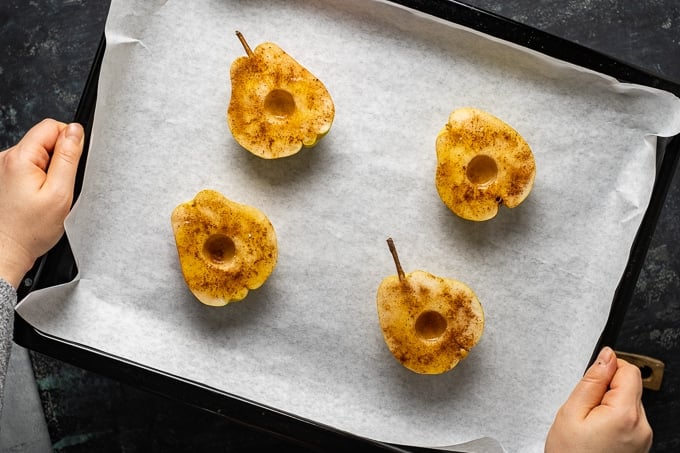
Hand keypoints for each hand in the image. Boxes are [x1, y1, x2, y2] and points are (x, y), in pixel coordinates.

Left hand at [0, 119, 83, 287]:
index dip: (69, 141)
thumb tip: (75, 130)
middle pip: (43, 139)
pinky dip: (38, 178)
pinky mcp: (3, 177)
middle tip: (59, 185)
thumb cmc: (30, 229)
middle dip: (58, 158)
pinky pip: (28, 166)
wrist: (6, 251)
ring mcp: (2, 167)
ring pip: (37, 154)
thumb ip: (68, 157)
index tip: (71, 164)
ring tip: (47, 194)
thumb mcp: (60, 193)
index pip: (51, 127)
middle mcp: (6, 158)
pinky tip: (37, 197)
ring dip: (48, 169)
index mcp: (19, 158)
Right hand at [545, 346, 652, 452]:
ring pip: (628, 403)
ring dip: (609, 405)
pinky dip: (613, 419)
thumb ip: (591, 381)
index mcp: (625, 415)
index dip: (607, 369)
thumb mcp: (571, 412)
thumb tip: (606, 356)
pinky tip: (597, 433)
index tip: (591, 382)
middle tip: (585, 410)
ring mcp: (643, 438)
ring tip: (589, 425)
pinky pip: (629, 420)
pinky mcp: (640, 445)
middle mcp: (642, 427)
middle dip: (606, 390)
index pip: (629, 371)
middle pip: (630, 387)